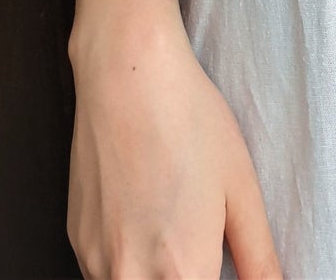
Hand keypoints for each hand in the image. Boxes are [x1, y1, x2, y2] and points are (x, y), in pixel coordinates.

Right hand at [66, 10, 282, 278]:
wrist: (127, 76)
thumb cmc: (189, 122)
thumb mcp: (241, 189)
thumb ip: (259, 258)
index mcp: (182, 270)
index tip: (219, 263)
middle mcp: (131, 277)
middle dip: (187, 274)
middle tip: (199, 239)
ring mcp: (96, 262)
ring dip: (159, 274)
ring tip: (175, 226)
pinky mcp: (77, 242)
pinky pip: (105, 274)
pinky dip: (131, 264)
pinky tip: (149, 222)